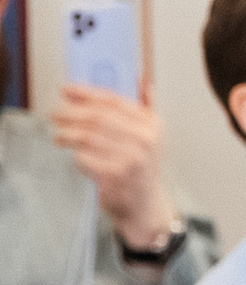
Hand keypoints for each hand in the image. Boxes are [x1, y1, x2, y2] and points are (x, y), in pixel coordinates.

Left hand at [52, 85, 176, 249]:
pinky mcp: (115, 175)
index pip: (114, 101)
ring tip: (59, 135)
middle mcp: (145, 140)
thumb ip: (148, 107)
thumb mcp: (152, 136)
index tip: (66, 90)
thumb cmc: (142, 167)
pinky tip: (76, 156)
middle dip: (71, 113)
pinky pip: (85, 158)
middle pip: (98, 117)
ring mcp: (131, 158)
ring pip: (88, 137)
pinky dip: (77, 156)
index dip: (86, 93)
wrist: (145, 204)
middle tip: (55, 114)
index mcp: (152, 125)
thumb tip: (141, 80)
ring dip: (67, 134)